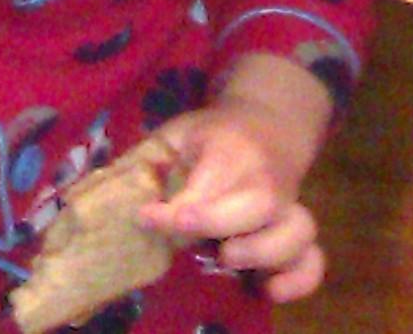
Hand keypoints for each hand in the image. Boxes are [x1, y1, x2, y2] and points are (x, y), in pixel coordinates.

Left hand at [137, 57, 330, 302]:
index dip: (175, 210)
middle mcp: (267, 179)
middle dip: (221, 223)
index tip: (145, 217)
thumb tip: (98, 195)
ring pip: (296, 233)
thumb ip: (148, 161)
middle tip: (192, 236)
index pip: (207, 183)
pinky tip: (266, 290)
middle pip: (259, 204)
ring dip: (262, 253)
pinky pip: (313, 261)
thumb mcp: (179, 133)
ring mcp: (289, 207)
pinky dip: (298, 281)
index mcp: (232, 150)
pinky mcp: (299, 233)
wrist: (268, 123)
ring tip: (225, 257)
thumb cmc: (213, 133)